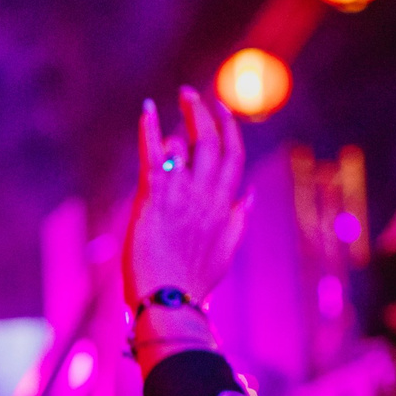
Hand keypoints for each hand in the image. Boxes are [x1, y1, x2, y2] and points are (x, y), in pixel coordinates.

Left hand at [124, 86, 248, 314]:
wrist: (168, 302)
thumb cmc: (193, 283)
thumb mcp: (225, 252)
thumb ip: (239, 220)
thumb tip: (248, 195)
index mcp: (224, 207)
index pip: (234, 157)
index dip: (230, 129)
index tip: (222, 110)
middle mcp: (207, 197)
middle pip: (212, 143)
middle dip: (204, 113)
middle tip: (190, 94)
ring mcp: (182, 197)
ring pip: (185, 145)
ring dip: (179, 122)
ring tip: (171, 106)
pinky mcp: (154, 200)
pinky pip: (153, 156)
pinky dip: (149, 130)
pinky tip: (146, 108)